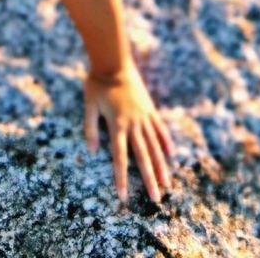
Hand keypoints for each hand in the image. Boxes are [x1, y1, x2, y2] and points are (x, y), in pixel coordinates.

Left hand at [83, 56, 172, 204]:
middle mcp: (133, 123)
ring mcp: (143, 116)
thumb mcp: (88, 104)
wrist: (114, 60)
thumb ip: (89, 127)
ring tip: (166, 183)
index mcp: (117, 125)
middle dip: (148, 179)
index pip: (119, 157)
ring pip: (154, 145)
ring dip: (160, 166)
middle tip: (155, 199)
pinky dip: (165, 142)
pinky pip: (159, 128)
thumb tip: (91, 151)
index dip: (121, 178)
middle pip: (142, 156)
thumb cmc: (97, 82)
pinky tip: (171, 154)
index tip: (123, 196)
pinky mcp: (149, 108)